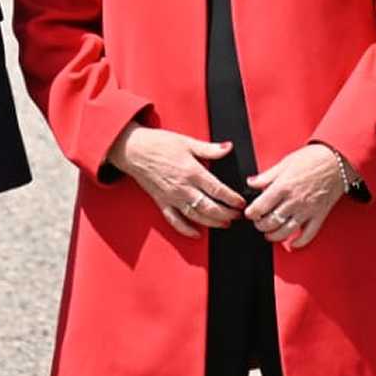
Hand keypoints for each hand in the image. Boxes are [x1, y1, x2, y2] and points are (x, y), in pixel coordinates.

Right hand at [106, 122, 245, 237]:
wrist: (134, 150)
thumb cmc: (159, 144)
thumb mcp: (187, 142)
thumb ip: (209, 148)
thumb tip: (228, 147)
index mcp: (192, 172)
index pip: (217, 190)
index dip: (232, 198)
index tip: (240, 202)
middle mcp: (183, 188)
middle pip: (209, 207)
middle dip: (226, 213)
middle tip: (237, 216)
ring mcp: (172, 198)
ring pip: (196, 216)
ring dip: (212, 222)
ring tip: (224, 223)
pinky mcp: (162, 203)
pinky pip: (175, 221)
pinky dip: (186, 230)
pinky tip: (197, 234)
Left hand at [244, 144, 344, 248]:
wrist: (337, 161)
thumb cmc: (313, 159)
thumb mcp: (285, 162)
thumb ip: (267, 176)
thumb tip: (251, 182)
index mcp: (283, 187)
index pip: (260, 207)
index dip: (251, 213)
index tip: (249, 213)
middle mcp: (294, 201)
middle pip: (271, 222)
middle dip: (260, 225)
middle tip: (258, 223)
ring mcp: (307, 210)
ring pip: (286, 231)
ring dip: (274, 236)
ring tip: (269, 234)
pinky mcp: (318, 216)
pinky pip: (308, 235)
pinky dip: (299, 242)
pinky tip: (292, 243)